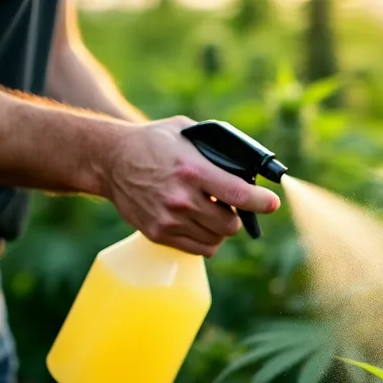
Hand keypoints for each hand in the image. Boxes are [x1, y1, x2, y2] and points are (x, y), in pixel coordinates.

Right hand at [100, 116, 280, 255]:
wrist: (111, 160)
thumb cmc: (153, 143)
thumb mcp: (186, 133)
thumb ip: (217, 149)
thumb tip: (250, 166)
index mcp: (191, 170)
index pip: (237, 193)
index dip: (260, 202)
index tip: (272, 204)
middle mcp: (181, 199)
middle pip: (230, 224)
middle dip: (237, 215)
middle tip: (230, 204)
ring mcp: (169, 220)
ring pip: (217, 239)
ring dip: (221, 228)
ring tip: (212, 211)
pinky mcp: (159, 234)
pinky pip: (200, 249)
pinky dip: (208, 239)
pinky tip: (201, 223)